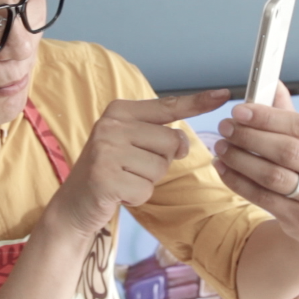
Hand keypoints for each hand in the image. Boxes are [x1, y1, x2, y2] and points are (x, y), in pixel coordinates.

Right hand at [48, 88, 231, 237]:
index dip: (197, 102)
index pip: (167, 106)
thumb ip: (157, 136)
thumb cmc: (109, 170)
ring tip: (123, 178)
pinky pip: (146, 189)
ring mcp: (106, 150)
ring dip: (147, 181)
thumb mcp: (129, 143)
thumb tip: (182, 143)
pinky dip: (137, 197)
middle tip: (132, 166)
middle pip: (171, 142)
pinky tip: (118, 192)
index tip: (223, 95)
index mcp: (119, 111)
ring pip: (161, 168)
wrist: (74, 203)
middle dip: (160, 161)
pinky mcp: (105, 177)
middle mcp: (111, 125)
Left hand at [212, 82, 298, 250]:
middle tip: (224, 128)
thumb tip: (272, 82)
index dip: (266, 117)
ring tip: (220, 148)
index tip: (237, 111)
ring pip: (272, 175)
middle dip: (249, 137)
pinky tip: (223, 169)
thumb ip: (288, 115)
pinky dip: (238, 182)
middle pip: (286, 150)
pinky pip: (263, 197)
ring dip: (240, 159)